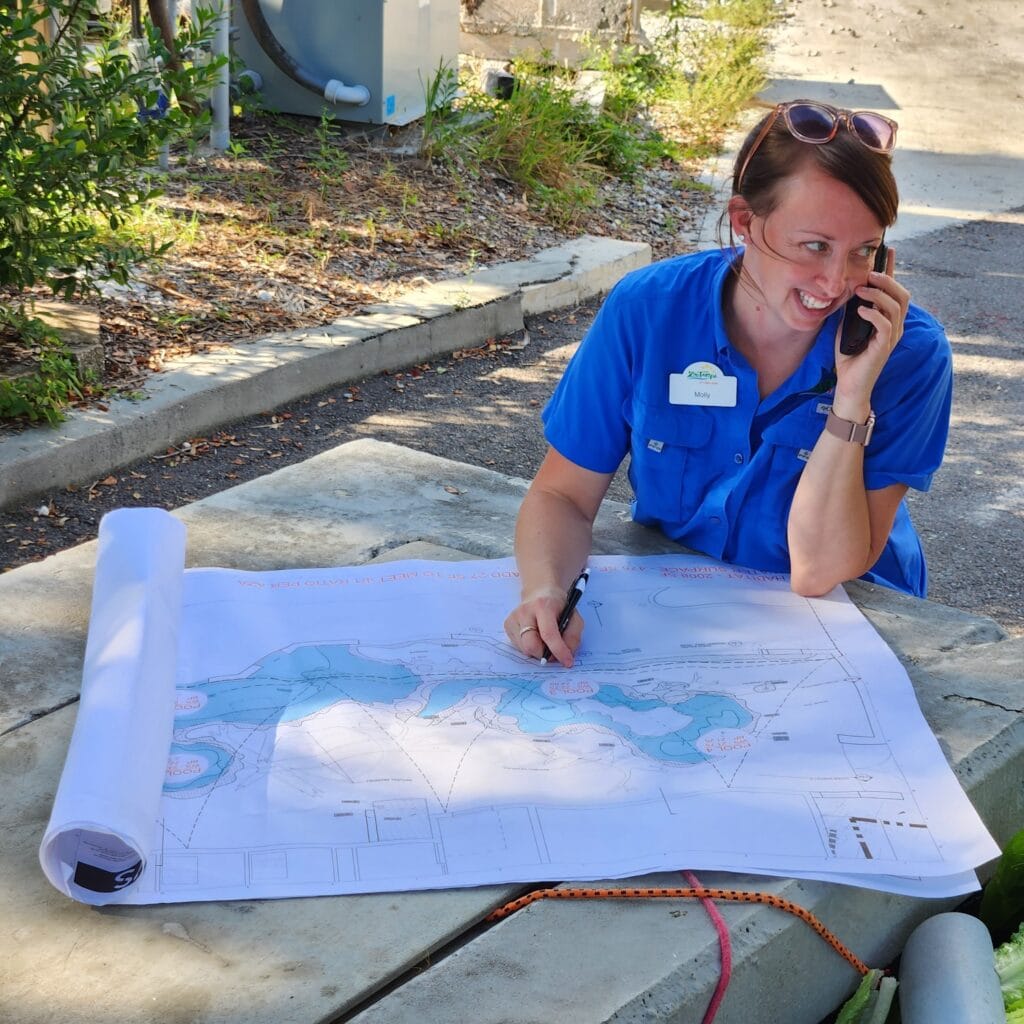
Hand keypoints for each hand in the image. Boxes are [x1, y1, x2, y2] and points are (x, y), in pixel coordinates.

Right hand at [504, 586, 582, 666]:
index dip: (559, 651)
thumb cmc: (558, 607)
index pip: (548, 634)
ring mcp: (513, 618)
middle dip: (544, 654)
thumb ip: (573, 636)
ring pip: (524, 649)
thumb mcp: (574, 617)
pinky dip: (529, 646)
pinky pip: (519, 647)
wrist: (540, 592)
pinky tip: (535, 636)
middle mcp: (525, 611)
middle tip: (553, 653)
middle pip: (531, 645)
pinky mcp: (507, 625)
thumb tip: (566, 655)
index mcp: (543, 606)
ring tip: (544, 639)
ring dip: (537, 650)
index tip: (567, 662)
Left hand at [834, 247, 909, 414]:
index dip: (892, 270)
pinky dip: (874, 313)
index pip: (894, 291)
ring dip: (878, 294)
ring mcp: (891, 337)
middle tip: (869, 272)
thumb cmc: (849, 358)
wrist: (849, 385)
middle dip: (888, 279)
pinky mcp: (884, 347)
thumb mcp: (847, 327)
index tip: (887, 251)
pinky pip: (886, 324)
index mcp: (888, 320)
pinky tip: (861, 309)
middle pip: (902, 295)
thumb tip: (846, 290)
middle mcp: (894, 326)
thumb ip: (851, 310)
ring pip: (896, 306)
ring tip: (860, 289)